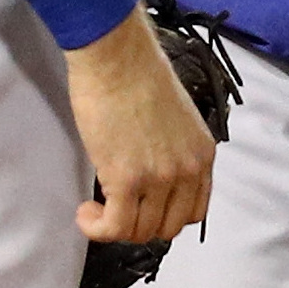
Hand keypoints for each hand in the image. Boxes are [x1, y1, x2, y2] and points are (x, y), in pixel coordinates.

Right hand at [68, 1, 218, 244]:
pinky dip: (96, 229)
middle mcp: (187, 170)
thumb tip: (151, 178)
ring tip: (95, 208)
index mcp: (203, 154)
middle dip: (138, 225)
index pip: (194, 212)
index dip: (164, 216)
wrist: (117, 56)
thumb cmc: (138, 75)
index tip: (142, 208)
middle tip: (115, 208)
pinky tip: (85, 213)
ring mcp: (160, 177)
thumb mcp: (175, 121)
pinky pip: (113, 228)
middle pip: (167, 227)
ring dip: (113, 227)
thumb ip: (173, 152)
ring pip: (139, 231)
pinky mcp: (127, 179)